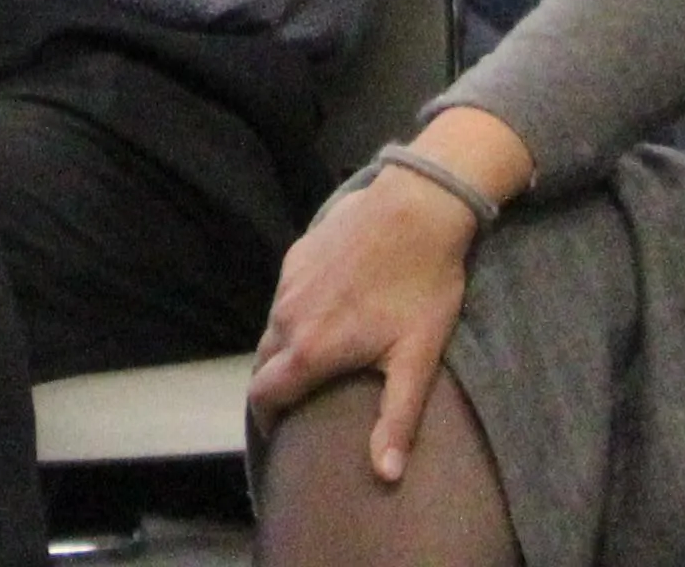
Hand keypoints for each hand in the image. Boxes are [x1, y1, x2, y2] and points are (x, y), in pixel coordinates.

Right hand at [247, 125, 521, 476]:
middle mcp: (287, 316)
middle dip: (273, 386)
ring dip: (285, 349)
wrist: (414, 208)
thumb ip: (397, 419)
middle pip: (264, 362)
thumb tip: (385, 476)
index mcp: (310, 349)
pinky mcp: (296, 254)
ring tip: (314, 360)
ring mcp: (289, 282)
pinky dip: (295, 314)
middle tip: (298, 401)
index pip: (265, 393)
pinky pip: (285, 296)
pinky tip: (327, 313)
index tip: (277, 433)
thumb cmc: (421, 287)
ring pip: (273, 327)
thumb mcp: (417, 359)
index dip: (266, 419)